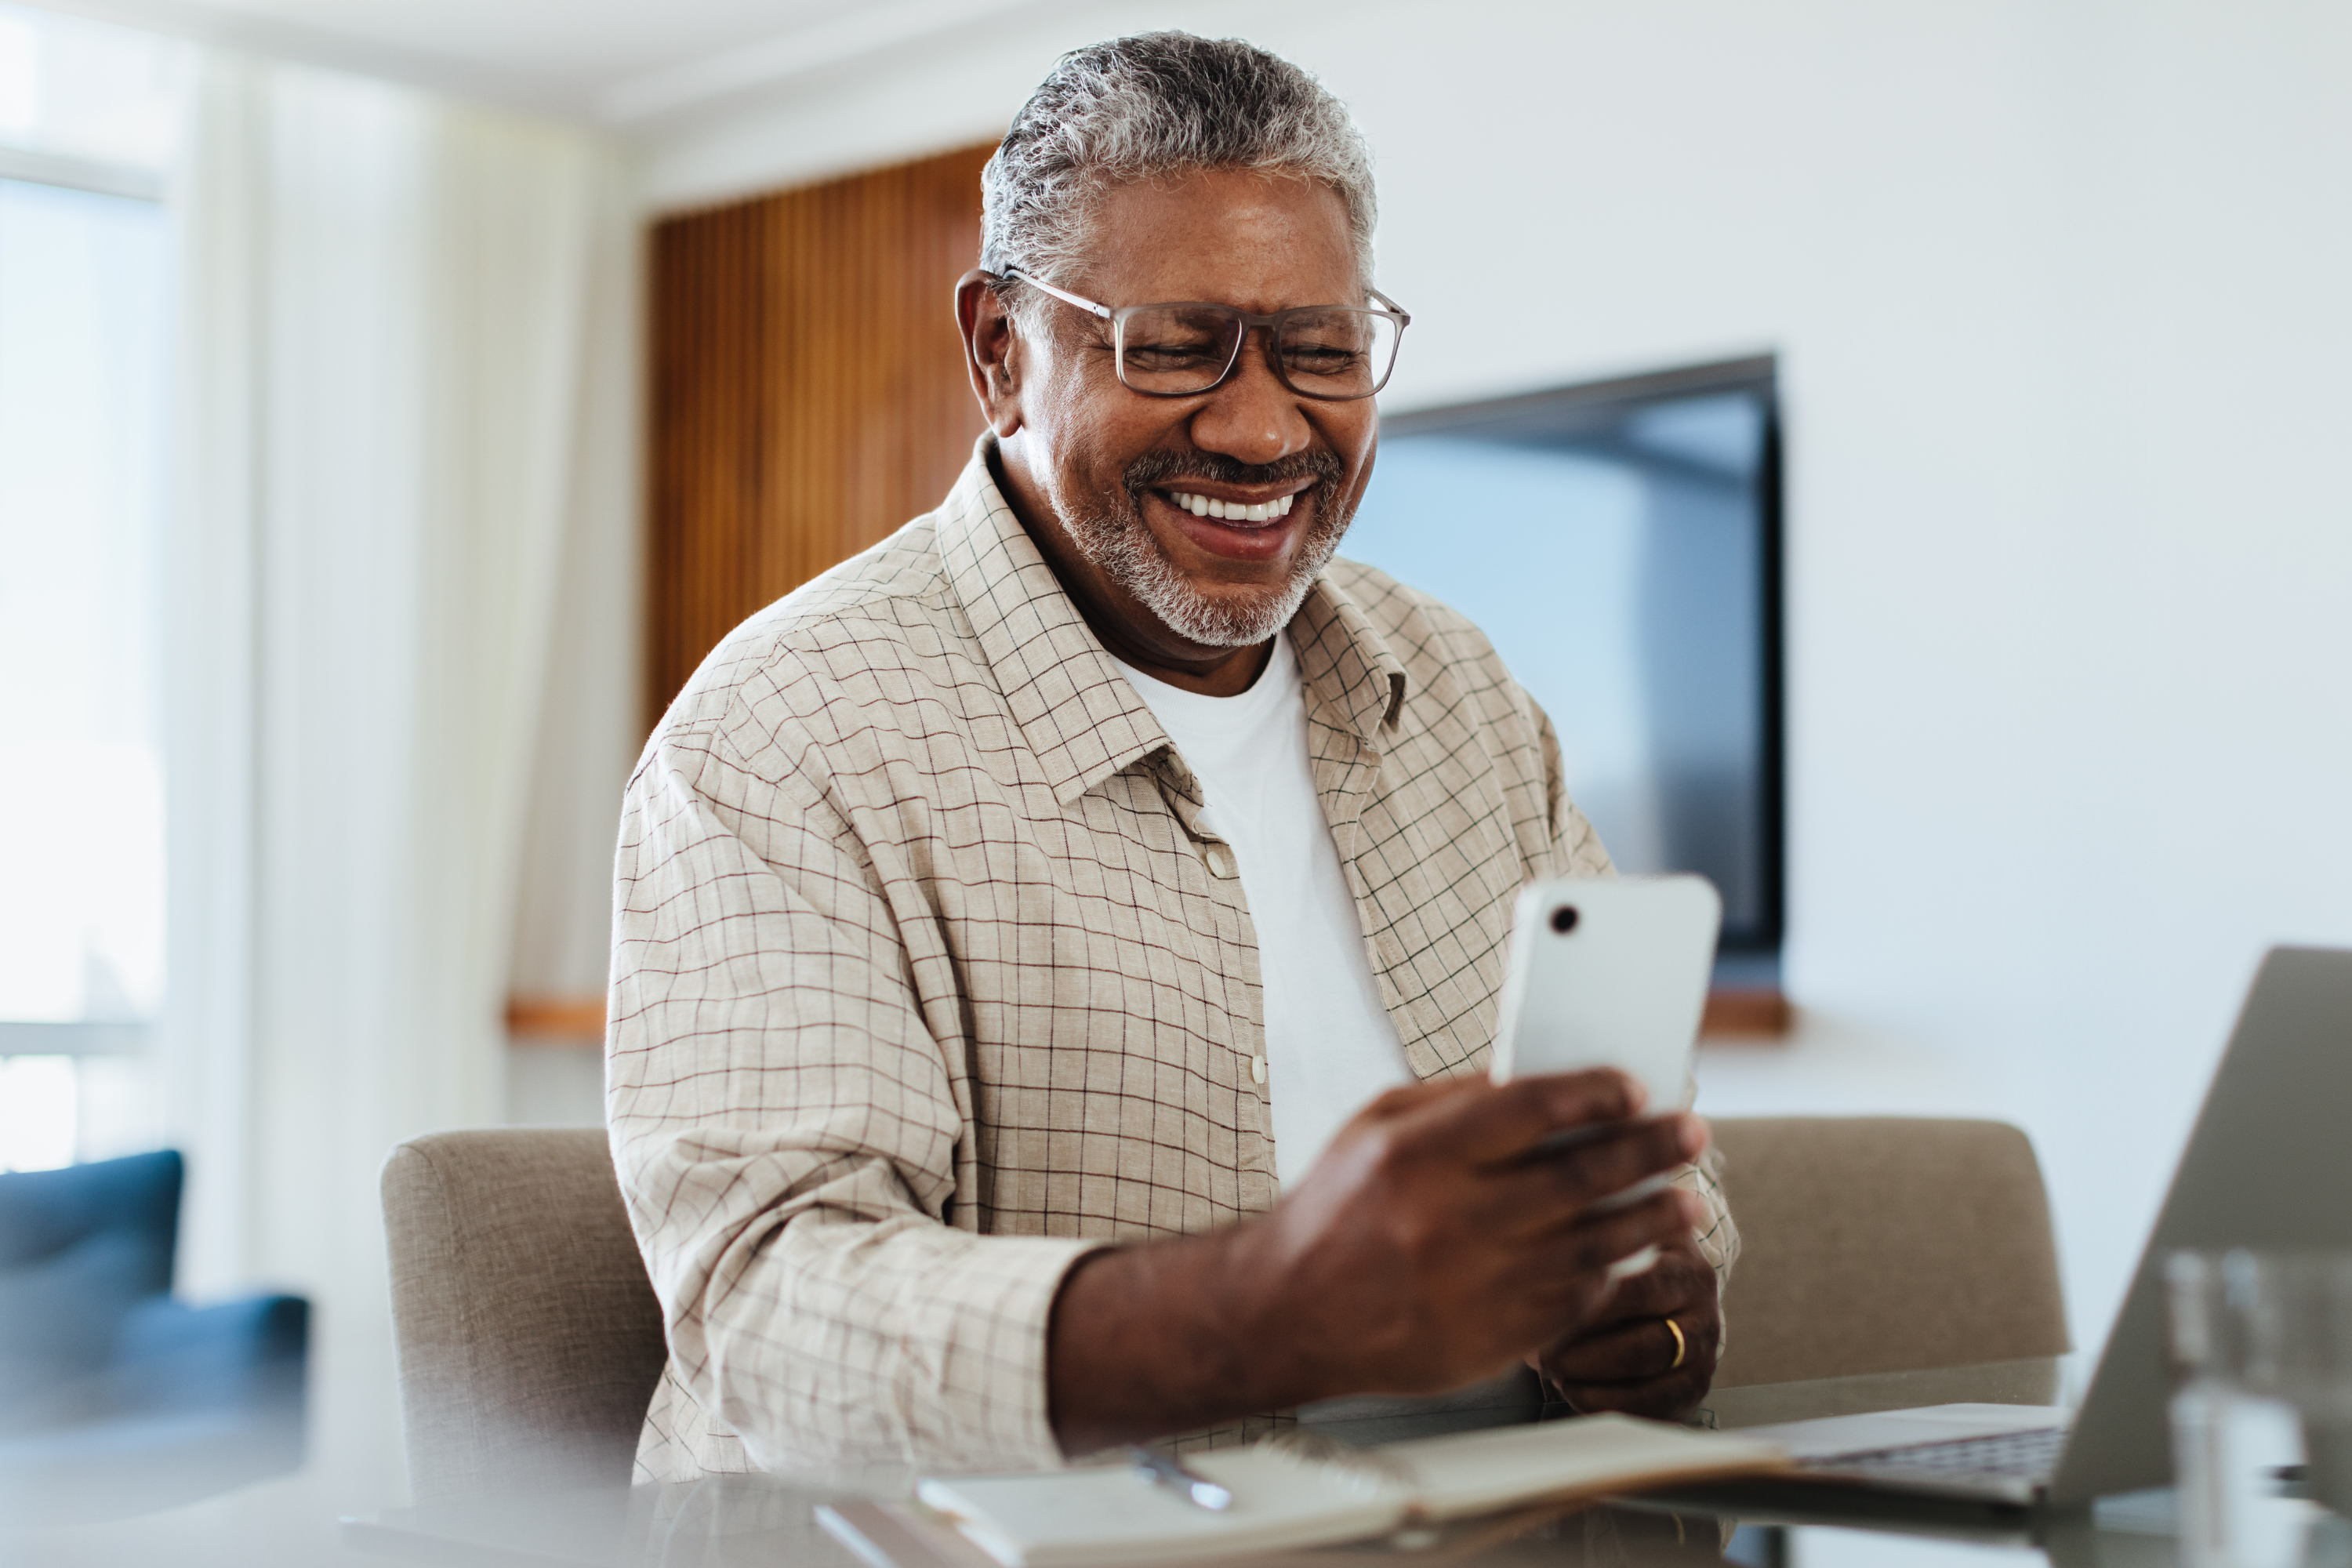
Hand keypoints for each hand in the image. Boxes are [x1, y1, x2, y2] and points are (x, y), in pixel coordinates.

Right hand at [1249, 1073, 1711, 1398]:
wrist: (1288, 1314)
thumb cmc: (1333, 1212)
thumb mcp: (1374, 1126)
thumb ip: (1455, 1099)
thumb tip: (1541, 1081)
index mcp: (1417, 1155)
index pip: (1533, 1108)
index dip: (1596, 1093)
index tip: (1634, 1087)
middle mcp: (1450, 1220)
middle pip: (1579, 1175)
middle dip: (1649, 1149)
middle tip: (1689, 1133)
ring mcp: (1475, 1286)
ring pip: (1593, 1244)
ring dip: (1651, 1217)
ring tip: (1688, 1199)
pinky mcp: (1491, 1338)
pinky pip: (1572, 1300)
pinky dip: (1608, 1272)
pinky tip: (1630, 1252)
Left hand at [1531, 1232, 1721, 1420]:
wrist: (1672, 1287)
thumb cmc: (1631, 1257)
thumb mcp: (1622, 1229)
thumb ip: (1592, 1233)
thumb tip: (1542, 1251)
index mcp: (1687, 1268)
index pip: (1637, 1291)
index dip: (1587, 1308)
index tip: (1542, 1314)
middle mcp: (1703, 1315)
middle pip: (1644, 1346)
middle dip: (1583, 1356)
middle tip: (1541, 1354)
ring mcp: (1703, 1358)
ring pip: (1649, 1383)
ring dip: (1590, 1382)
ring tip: (1552, 1371)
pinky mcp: (1693, 1392)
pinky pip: (1651, 1411)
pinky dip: (1607, 1405)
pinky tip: (1574, 1390)